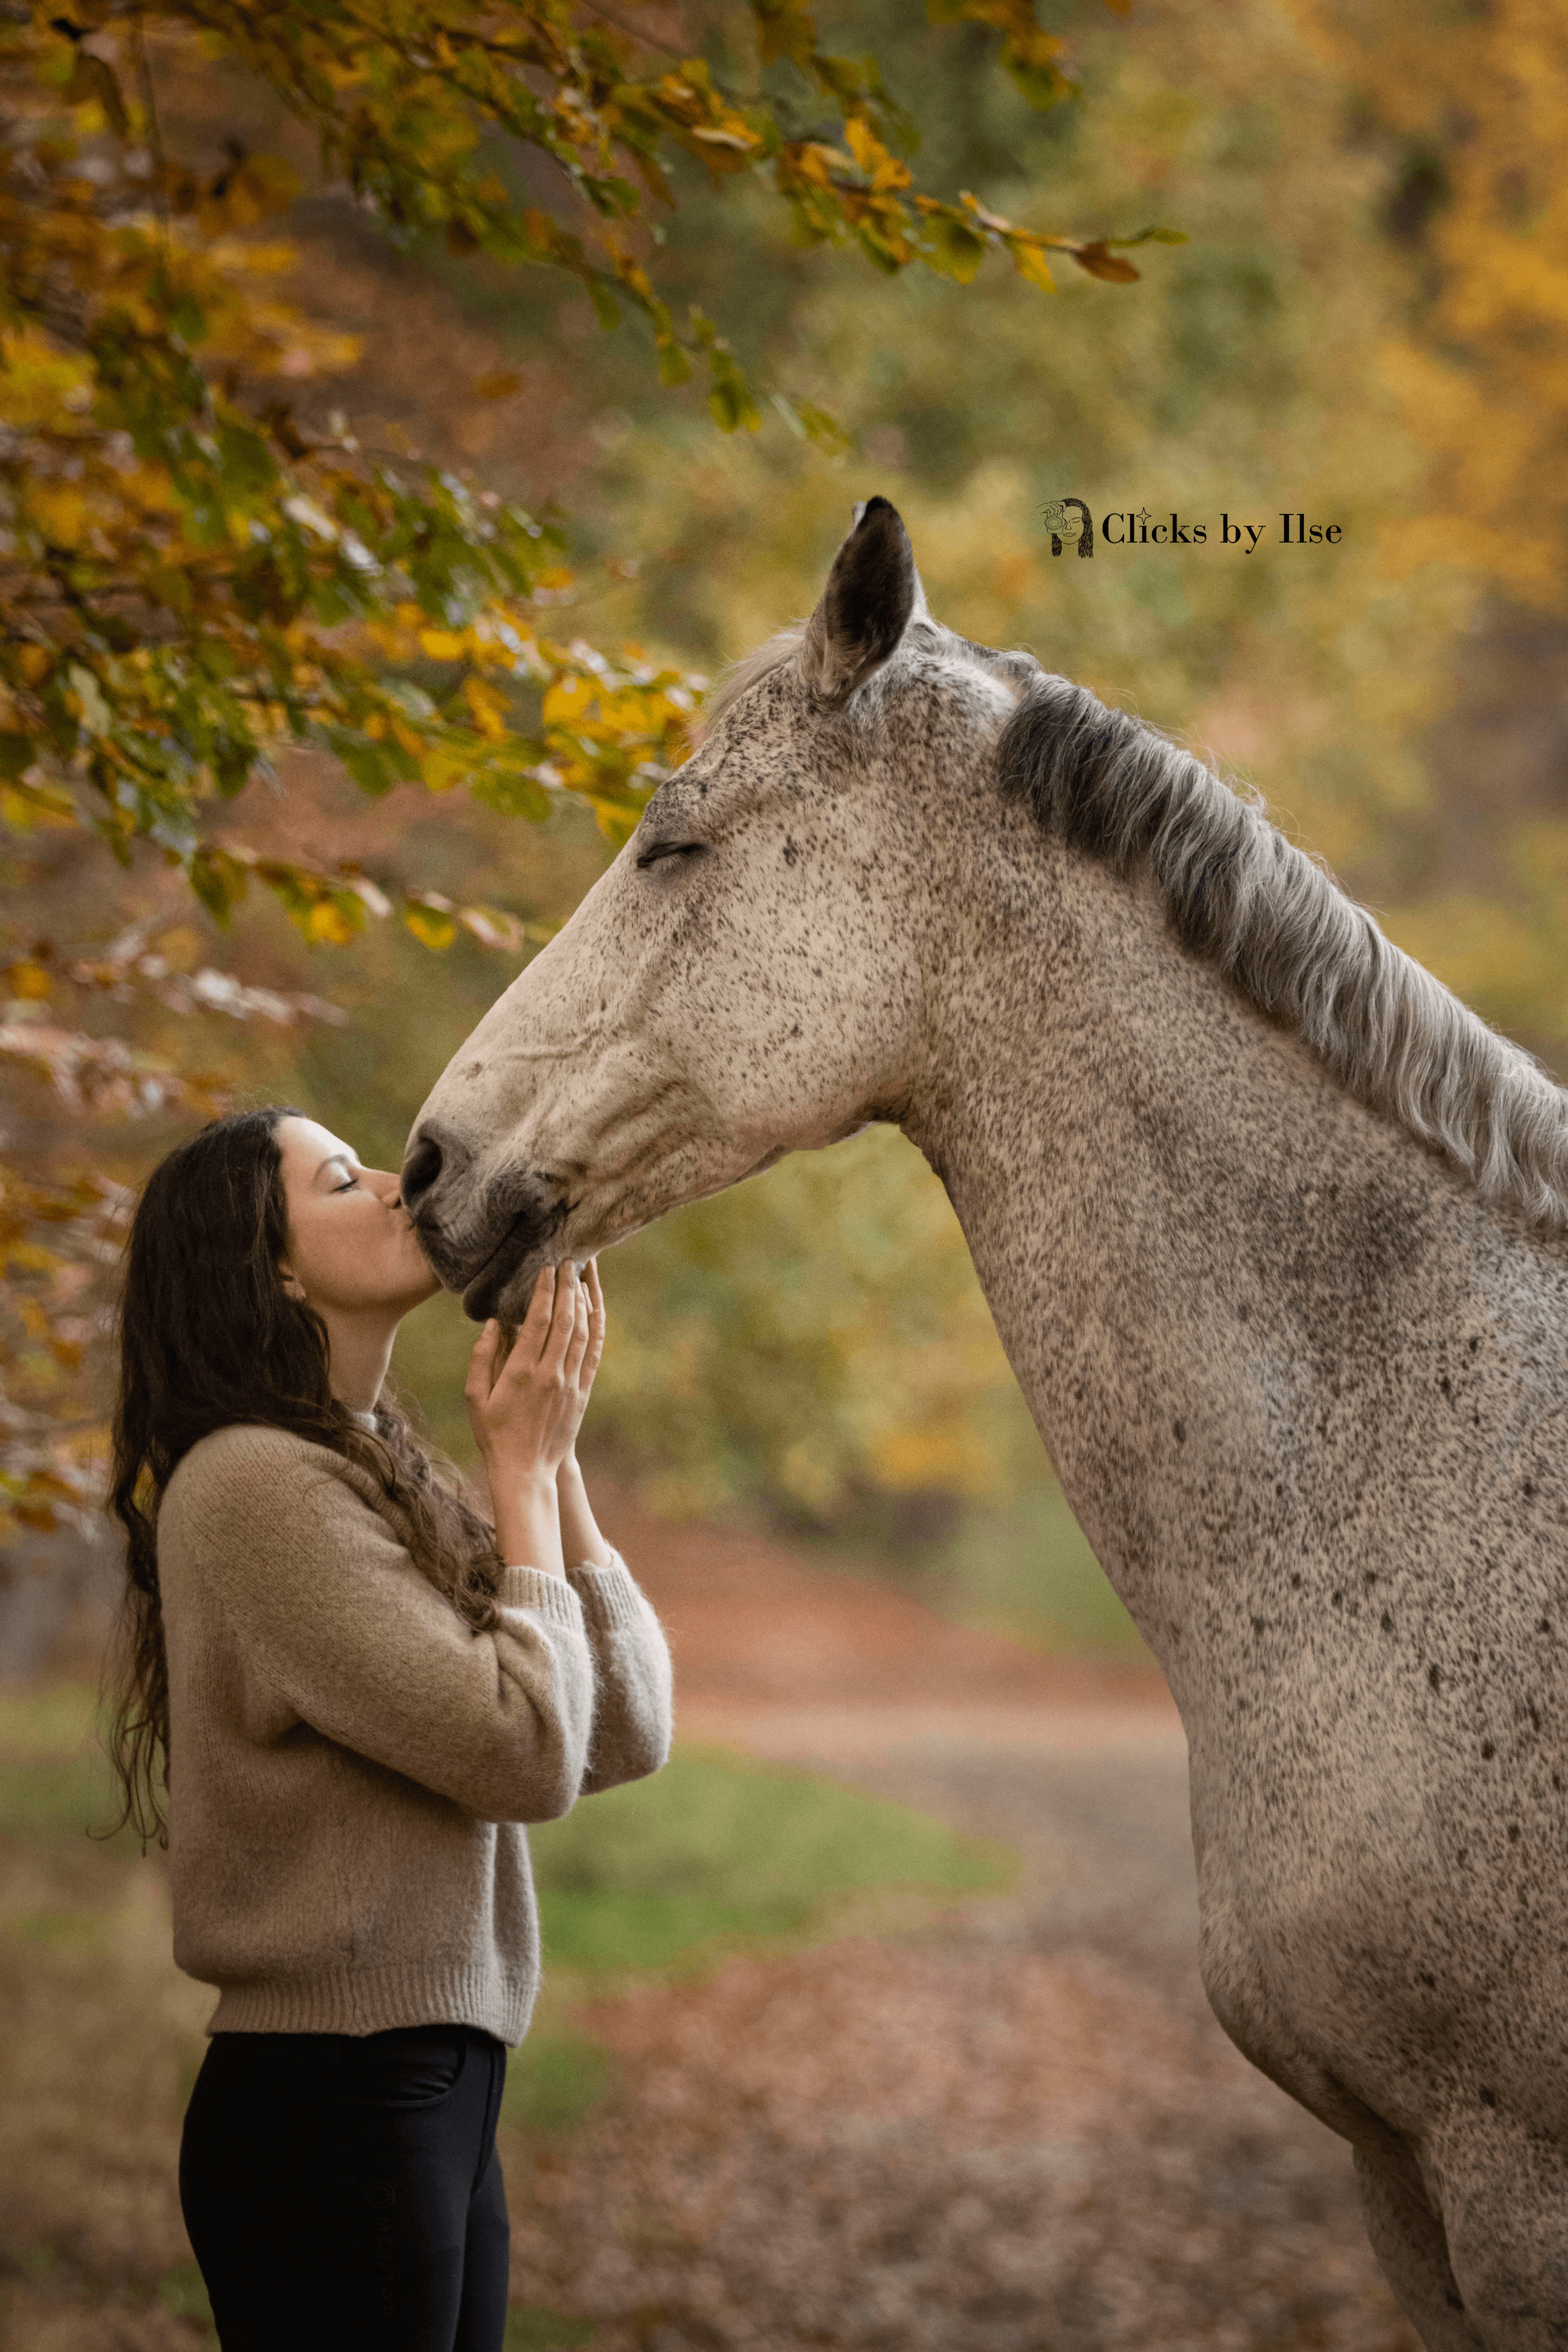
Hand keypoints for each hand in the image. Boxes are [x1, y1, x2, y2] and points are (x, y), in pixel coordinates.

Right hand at [465, 1265, 592, 1574]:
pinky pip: (593, 1352)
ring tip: (584, 1274)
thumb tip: (495, 1322)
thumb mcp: (475, 1396)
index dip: (545, 1290)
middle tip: (570, 1259)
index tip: (547, 1267)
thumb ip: (483, 1357)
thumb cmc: (494, 1433)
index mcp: (521, 1372)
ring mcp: (571, 1382)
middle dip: (569, 1286)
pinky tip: (596, 1307)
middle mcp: (551, 1373)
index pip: (538, 1320)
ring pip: (583, 1332)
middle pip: (566, 1319)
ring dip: (585, 1299)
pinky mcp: (583, 1391)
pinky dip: (596, 1326)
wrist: (527, 1470)